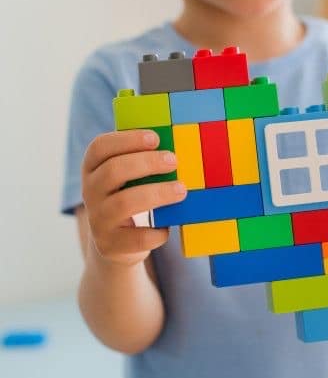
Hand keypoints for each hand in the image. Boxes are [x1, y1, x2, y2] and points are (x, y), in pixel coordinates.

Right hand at [81, 130, 186, 265]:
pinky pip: (138, 237)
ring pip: (124, 203)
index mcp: (92, 169)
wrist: (115, 245)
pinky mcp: (110, 245)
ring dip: (157, 193)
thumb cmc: (129, 198)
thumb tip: (176, 147)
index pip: (99, 147)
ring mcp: (98, 220)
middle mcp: (90, 192)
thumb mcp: (129, 178)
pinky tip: (168, 226)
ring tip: (181, 190)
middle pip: (113, 171)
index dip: (127, 140)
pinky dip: (157, 231)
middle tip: (174, 160)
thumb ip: (143, 162)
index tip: (155, 138)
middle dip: (146, 163)